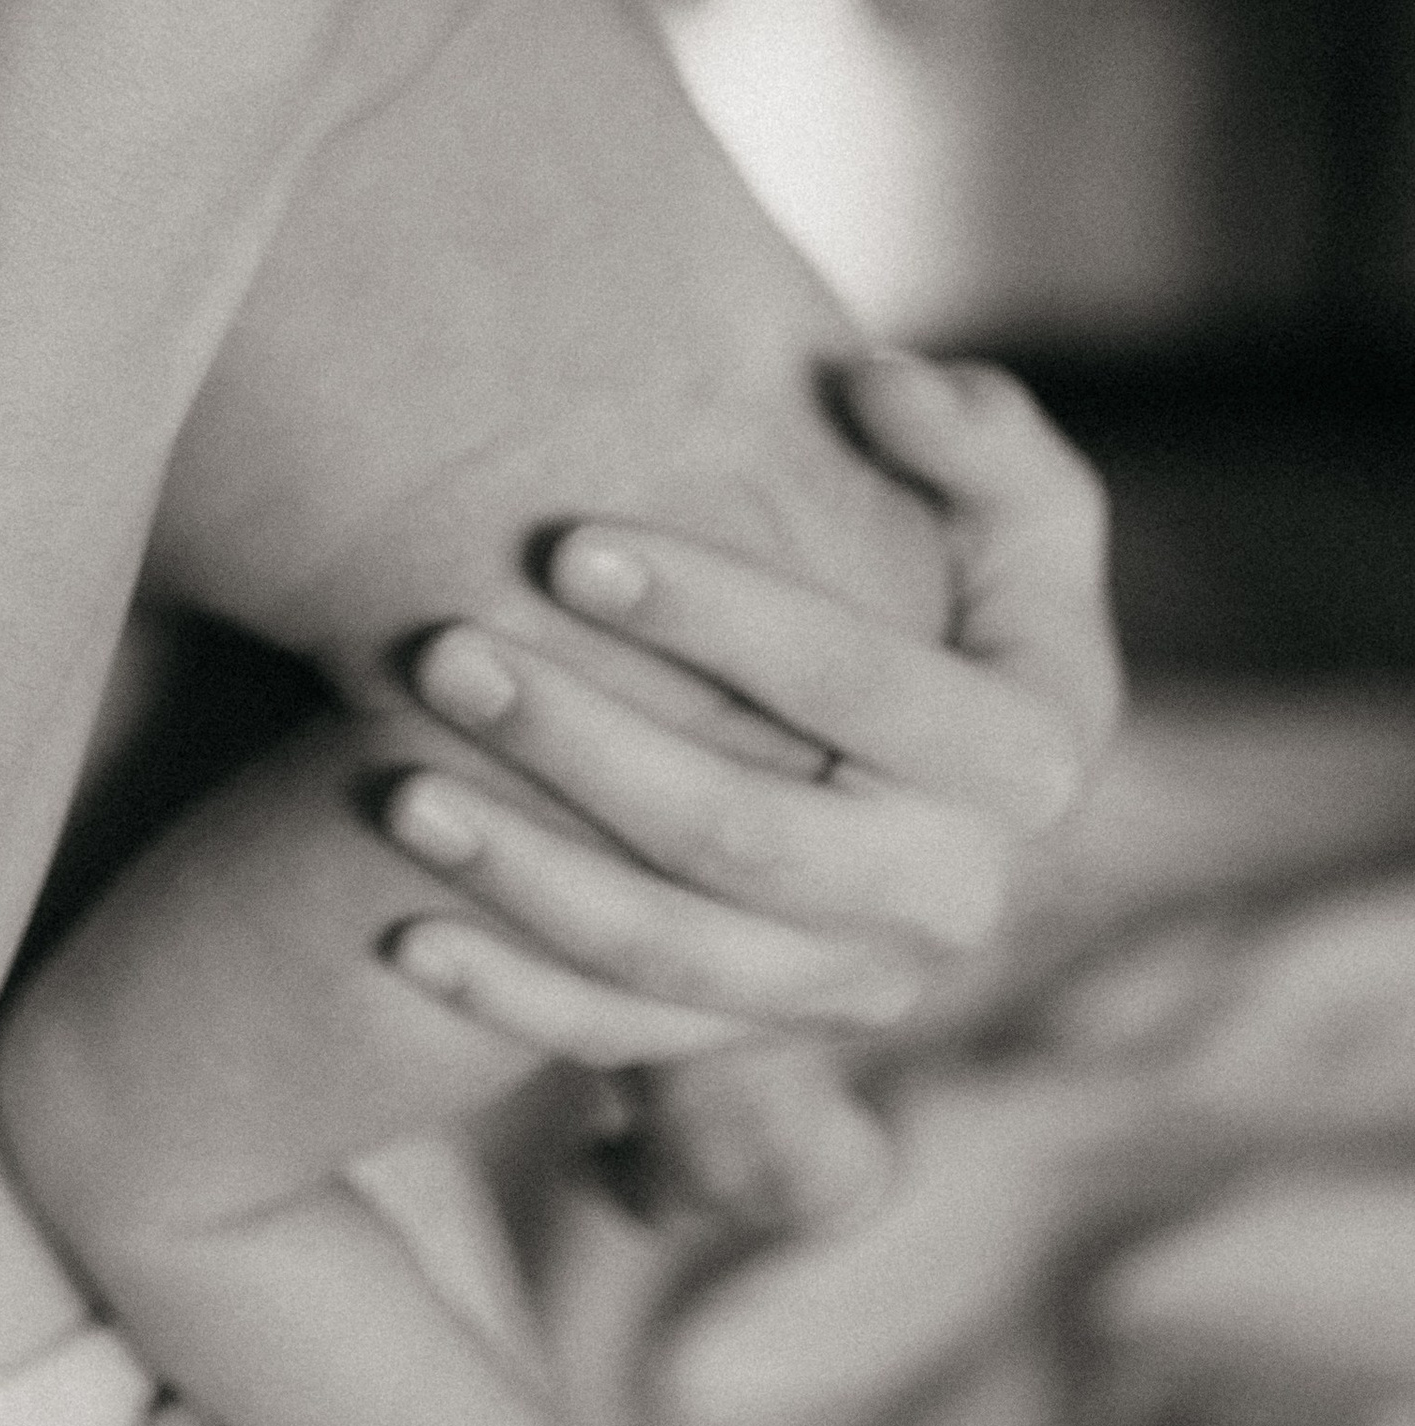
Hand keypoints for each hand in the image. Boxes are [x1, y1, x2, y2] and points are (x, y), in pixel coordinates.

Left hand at [370, 355, 1116, 1055]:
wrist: (912, 744)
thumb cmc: (948, 572)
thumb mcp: (1003, 499)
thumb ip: (974, 435)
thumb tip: (880, 384)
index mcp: (1030, 760)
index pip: (861, 688)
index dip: (718, 616)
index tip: (567, 543)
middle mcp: (954, 897)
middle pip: (750, 837)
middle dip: (586, 748)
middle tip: (443, 654)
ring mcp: (852, 984)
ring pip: (674, 956)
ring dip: (526, 879)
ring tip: (396, 788)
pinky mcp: (761, 1038)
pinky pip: (626, 1041)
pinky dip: (512, 1000)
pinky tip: (399, 935)